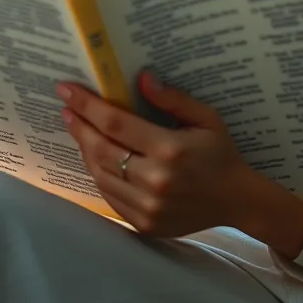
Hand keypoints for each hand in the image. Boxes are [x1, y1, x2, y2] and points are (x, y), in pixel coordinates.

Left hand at [56, 70, 257, 237]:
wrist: (236, 200)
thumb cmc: (220, 154)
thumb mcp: (206, 118)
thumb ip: (173, 99)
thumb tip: (142, 78)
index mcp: (169, 149)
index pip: (116, 123)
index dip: (88, 106)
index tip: (67, 91)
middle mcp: (154, 180)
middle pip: (101, 149)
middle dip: (79, 126)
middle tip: (66, 108)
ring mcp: (147, 207)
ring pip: (101, 174)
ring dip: (85, 150)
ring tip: (78, 129)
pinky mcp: (144, 224)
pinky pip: (110, 196)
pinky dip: (99, 174)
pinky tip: (95, 157)